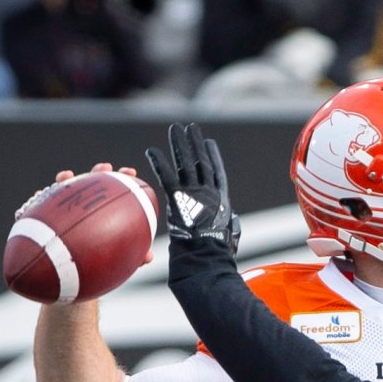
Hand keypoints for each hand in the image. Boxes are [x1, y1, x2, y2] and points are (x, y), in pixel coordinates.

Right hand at [16, 163, 153, 264]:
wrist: (68, 280)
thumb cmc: (96, 267)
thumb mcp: (115, 263)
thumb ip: (132, 257)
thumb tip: (149, 256)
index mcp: (104, 214)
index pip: (115, 193)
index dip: (122, 180)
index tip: (131, 173)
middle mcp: (85, 209)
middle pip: (91, 186)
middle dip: (98, 174)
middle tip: (106, 169)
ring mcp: (64, 212)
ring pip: (63, 191)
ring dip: (64, 181)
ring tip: (66, 176)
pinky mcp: (42, 219)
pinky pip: (37, 208)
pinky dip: (38, 200)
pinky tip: (38, 195)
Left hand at [145, 122, 239, 255]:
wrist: (208, 254)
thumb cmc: (217, 251)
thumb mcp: (228, 235)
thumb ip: (227, 225)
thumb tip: (231, 224)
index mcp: (220, 199)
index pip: (216, 172)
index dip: (212, 156)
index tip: (208, 143)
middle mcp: (209, 192)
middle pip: (201, 161)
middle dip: (195, 143)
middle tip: (190, 127)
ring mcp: (195, 193)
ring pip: (186, 163)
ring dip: (180, 144)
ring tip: (175, 128)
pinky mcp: (180, 198)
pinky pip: (167, 177)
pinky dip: (159, 163)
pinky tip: (151, 151)